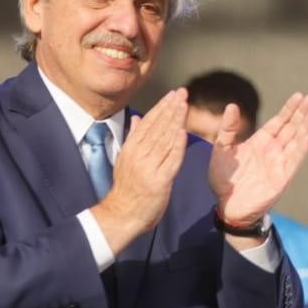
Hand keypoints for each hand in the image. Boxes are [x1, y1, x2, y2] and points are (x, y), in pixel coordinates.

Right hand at [91, 89, 187, 252]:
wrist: (122, 214)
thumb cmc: (127, 189)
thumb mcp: (125, 159)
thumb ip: (133, 138)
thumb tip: (136, 117)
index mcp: (131, 148)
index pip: (148, 122)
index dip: (161, 107)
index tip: (172, 94)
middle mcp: (139, 155)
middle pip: (157, 127)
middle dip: (171, 108)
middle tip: (182, 93)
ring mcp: (149, 167)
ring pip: (165, 139)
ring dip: (176, 121)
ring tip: (185, 105)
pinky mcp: (160, 181)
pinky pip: (170, 160)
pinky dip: (177, 146)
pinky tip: (183, 132)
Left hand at [209, 93, 307, 236]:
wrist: (227, 205)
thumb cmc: (224, 179)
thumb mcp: (221, 149)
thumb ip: (227, 129)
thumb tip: (231, 105)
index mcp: (261, 142)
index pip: (280, 121)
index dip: (290, 109)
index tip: (299, 96)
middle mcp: (274, 150)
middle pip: (292, 128)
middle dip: (302, 113)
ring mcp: (279, 164)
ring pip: (296, 141)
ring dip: (306, 127)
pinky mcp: (282, 178)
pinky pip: (294, 161)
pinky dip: (302, 149)